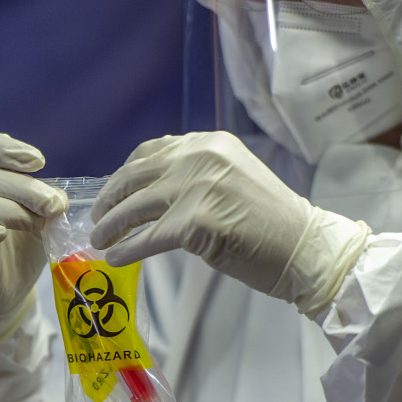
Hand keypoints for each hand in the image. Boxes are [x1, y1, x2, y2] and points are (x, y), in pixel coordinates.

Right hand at [0, 129, 66, 349]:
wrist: (1, 292)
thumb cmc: (18, 247)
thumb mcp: (37, 216)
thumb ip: (44, 201)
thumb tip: (56, 197)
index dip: (5, 149)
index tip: (38, 162)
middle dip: (23, 187)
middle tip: (53, 205)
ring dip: (11, 211)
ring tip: (38, 224)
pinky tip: (0, 234)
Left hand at [89, 131, 368, 314]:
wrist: (305, 247)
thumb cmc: (271, 223)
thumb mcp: (232, 178)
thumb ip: (195, 174)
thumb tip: (147, 191)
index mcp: (209, 143)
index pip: (150, 152)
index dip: (124, 175)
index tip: (111, 193)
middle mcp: (202, 157)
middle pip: (136, 177)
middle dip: (110, 201)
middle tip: (96, 220)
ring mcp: (198, 188)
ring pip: (137, 208)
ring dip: (111, 227)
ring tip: (99, 240)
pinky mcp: (196, 223)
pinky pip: (148, 239)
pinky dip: (127, 250)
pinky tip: (116, 258)